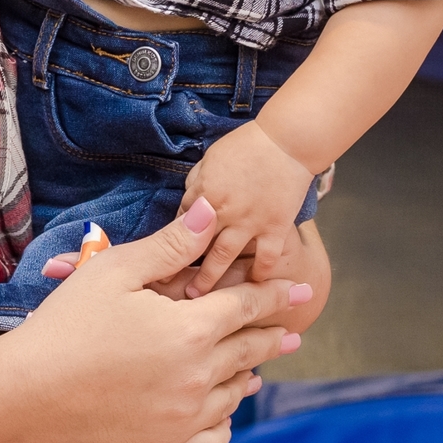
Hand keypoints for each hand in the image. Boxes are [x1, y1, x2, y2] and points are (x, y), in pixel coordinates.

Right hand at [7, 198, 306, 442]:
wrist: (29, 392)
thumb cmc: (67, 324)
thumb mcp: (116, 271)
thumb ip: (171, 245)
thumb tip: (212, 213)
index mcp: (191, 330)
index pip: (246, 306)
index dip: (273, 295)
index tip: (299, 292)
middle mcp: (199, 376)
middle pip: (248, 350)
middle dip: (272, 336)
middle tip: (291, 333)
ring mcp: (186, 417)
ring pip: (234, 394)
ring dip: (247, 376)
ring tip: (253, 370)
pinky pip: (215, 437)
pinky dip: (223, 421)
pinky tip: (220, 409)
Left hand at [178, 120, 314, 293]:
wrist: (286, 142)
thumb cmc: (245, 146)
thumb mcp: (209, 160)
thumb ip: (196, 186)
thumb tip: (188, 206)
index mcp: (203, 193)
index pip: (178, 223)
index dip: (167, 242)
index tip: (156, 261)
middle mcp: (223, 212)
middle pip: (195, 247)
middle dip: (179, 269)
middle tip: (166, 291)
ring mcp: (250, 222)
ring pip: (224, 258)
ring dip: (210, 280)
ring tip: (199, 300)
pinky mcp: (275, 228)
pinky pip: (266, 258)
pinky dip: (259, 275)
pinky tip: (251, 288)